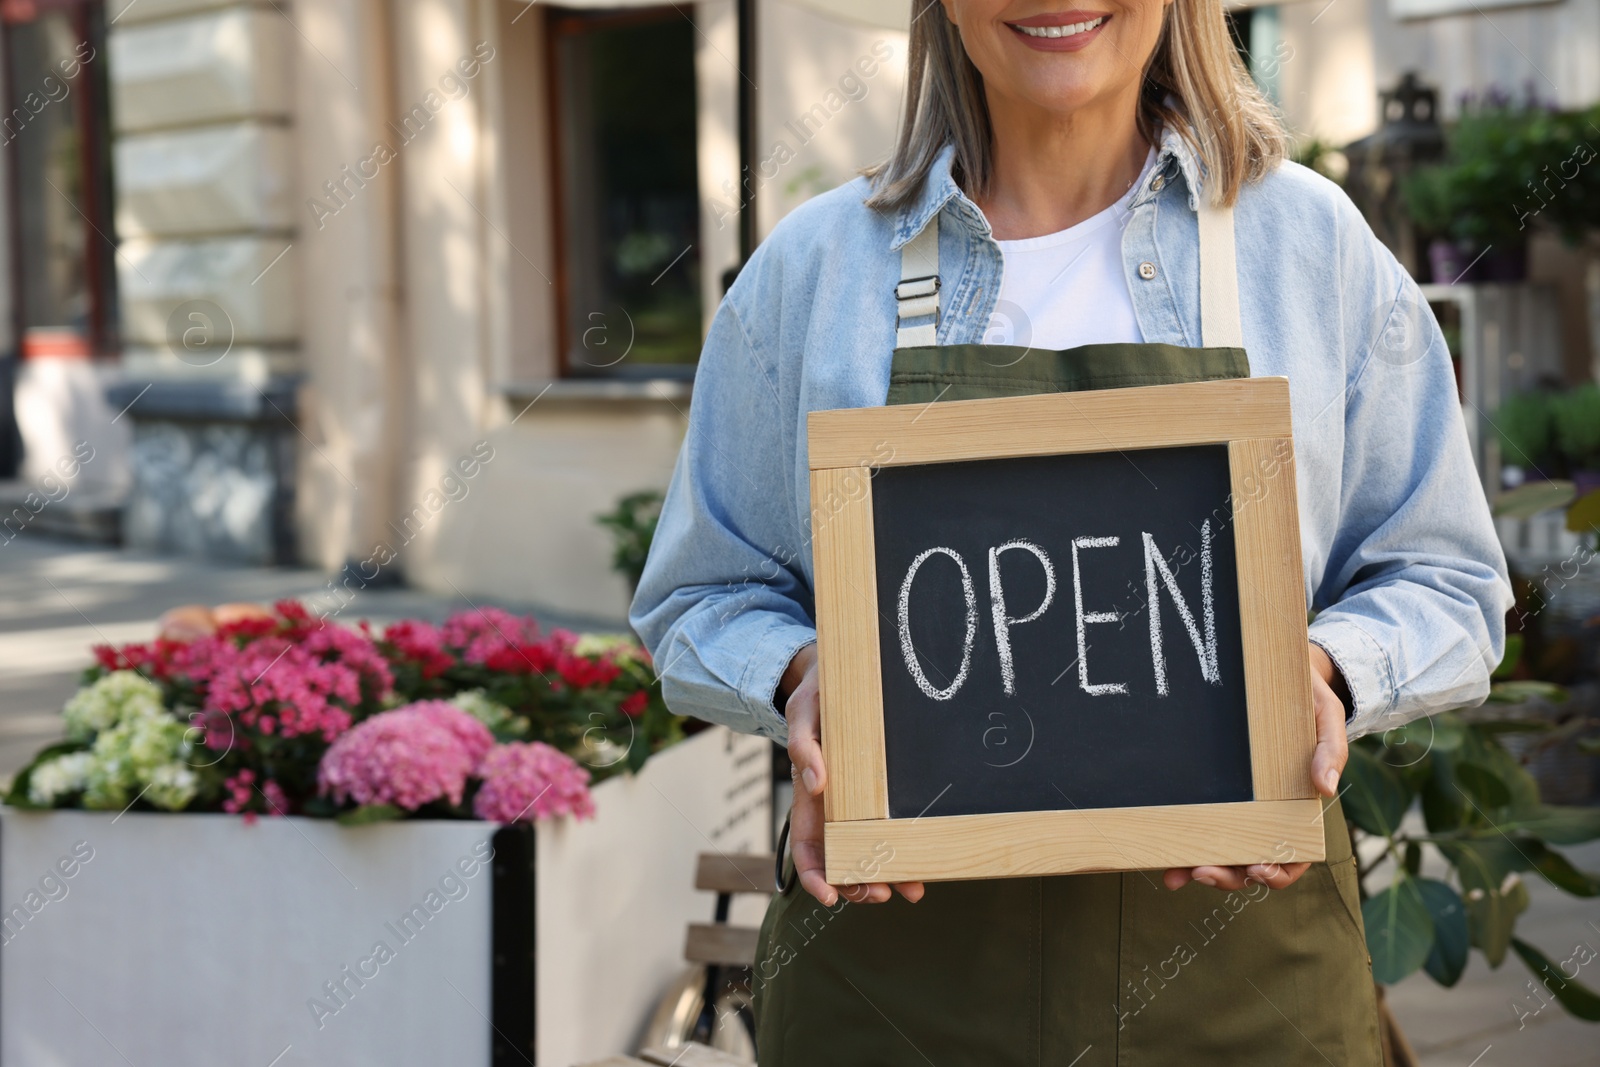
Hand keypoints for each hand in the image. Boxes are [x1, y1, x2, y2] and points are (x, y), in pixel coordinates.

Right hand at [782, 644, 924, 905]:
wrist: (842, 669)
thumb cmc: (818, 692)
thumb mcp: (803, 711)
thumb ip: (803, 745)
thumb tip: (815, 784)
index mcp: (810, 790)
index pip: (805, 843)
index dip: (814, 875)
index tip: (830, 896)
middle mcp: (835, 802)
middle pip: (840, 856)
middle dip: (856, 883)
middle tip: (879, 894)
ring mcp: (860, 798)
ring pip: (869, 848)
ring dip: (885, 874)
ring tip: (906, 890)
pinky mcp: (883, 790)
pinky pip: (892, 824)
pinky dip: (906, 849)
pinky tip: (922, 869)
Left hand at [1162, 643, 1348, 892]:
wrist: (1277, 670)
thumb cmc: (1305, 697)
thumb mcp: (1325, 717)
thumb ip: (1330, 750)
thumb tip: (1325, 788)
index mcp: (1299, 807)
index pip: (1294, 854)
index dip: (1278, 872)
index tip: (1257, 870)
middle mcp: (1267, 813)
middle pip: (1252, 863)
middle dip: (1229, 876)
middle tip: (1204, 873)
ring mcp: (1239, 806)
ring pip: (1223, 851)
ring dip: (1200, 868)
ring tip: (1177, 874)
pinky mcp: (1215, 791)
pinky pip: (1200, 823)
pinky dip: (1183, 844)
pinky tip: (1165, 856)